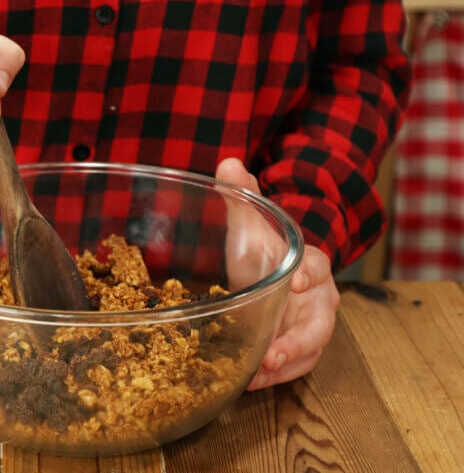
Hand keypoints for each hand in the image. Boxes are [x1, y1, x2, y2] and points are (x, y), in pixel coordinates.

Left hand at [215, 158, 339, 389]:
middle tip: (274, 354)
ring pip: (309, 350)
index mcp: (309, 263)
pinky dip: (276, 376)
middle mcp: (317, 298)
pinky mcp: (295, 347)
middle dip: (300, 340)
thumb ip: (242, 196)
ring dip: (286, 365)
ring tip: (258, 376)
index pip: (318, 266)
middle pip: (320, 322)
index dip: (309, 273)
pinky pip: (293, 365)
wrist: (273, 269)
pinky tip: (249, 382)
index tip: (295, 280)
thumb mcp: (251, 223)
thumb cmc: (264, 246)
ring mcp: (308, 325)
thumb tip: (227, 164)